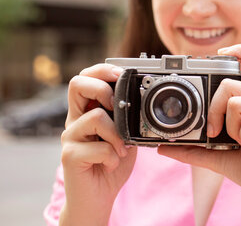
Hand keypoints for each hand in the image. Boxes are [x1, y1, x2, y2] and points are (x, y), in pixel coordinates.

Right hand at [59, 64, 136, 225]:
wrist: (97, 198)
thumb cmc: (111, 164)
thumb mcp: (125, 135)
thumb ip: (128, 118)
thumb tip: (143, 100)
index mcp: (87, 111)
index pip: (86, 78)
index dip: (102, 69)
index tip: (122, 72)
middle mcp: (75, 120)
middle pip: (77, 83)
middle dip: (103, 89)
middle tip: (117, 107)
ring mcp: (70, 137)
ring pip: (95, 116)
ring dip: (117, 134)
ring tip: (121, 149)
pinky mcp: (69, 156)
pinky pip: (98, 146)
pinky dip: (113, 155)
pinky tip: (112, 163)